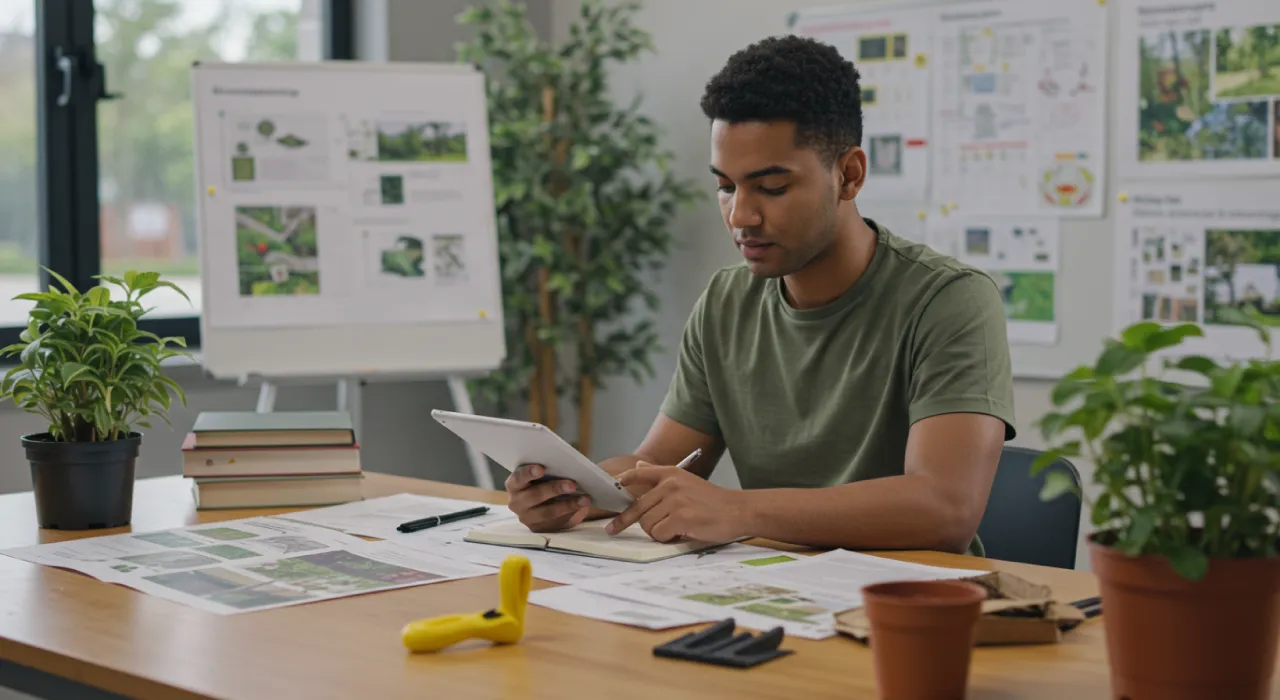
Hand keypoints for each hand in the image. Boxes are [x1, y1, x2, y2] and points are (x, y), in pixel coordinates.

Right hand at [505, 464, 590, 531]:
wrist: (543, 500)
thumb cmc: (543, 481)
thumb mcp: (542, 474)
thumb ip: (548, 470)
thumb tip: (567, 466)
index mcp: (514, 484)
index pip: (518, 478)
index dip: (528, 473)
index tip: (541, 469)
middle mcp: (516, 502)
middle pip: (534, 496)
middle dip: (554, 489)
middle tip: (573, 484)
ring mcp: (526, 518)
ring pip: (547, 513)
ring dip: (567, 505)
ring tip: (584, 499)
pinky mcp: (538, 529)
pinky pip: (554, 523)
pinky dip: (570, 515)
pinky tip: (581, 508)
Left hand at [605, 462, 747, 542]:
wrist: (738, 510)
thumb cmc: (712, 500)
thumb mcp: (686, 481)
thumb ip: (659, 476)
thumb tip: (639, 467)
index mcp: (671, 474)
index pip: (640, 474)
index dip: (623, 481)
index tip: (611, 488)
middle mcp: (671, 484)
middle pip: (638, 508)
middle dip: (630, 521)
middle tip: (617, 529)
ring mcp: (676, 501)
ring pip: (647, 524)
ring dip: (657, 532)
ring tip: (675, 528)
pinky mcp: (681, 518)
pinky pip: (659, 534)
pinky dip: (667, 538)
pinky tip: (681, 533)